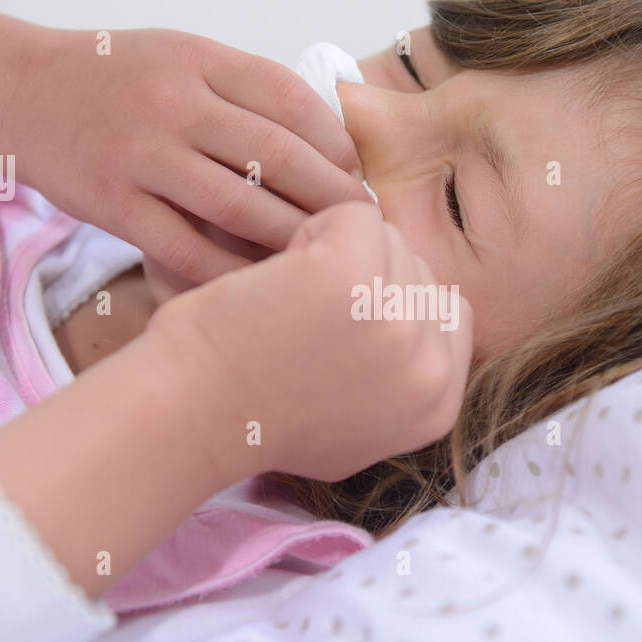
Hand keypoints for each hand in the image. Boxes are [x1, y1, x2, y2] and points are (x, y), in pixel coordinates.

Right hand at [15, 23, 371, 282]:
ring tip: (324, 256)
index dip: (335, 142)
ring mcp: (144, 157)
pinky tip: (264, 282)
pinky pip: (189, 248)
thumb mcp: (183, 56)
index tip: (357, 174)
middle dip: (330, 195)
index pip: (290, 99)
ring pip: (240, 207)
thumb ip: (246, 88)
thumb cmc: (118, 78)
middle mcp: (175, 104)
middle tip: (361, 225)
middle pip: (276, 155)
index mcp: (199, 60)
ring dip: (293, 236)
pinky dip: (233, 268)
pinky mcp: (117, 207)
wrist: (26, 93)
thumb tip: (327, 139)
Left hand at [145, 202, 473, 487]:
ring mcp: (395, 322)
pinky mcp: (352, 276)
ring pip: (389, 238)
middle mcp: (428, 368)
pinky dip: (308, 230)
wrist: (190, 415)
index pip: (452, 315)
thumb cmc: (256, 417)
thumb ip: (402, 380)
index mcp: (437, 406)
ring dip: (335, 253)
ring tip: (288, 302)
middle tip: (303, 320)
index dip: (397, 305)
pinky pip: (353, 212)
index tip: (340, 324)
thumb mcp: (357, 428)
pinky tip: (275, 277)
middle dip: (366, 278)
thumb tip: (423, 321)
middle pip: (420, 270)